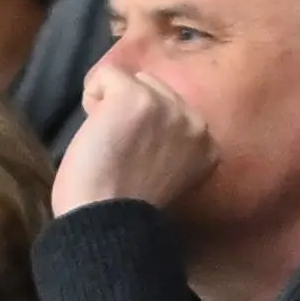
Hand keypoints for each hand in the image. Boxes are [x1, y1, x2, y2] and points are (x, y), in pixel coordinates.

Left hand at [53, 59, 219, 220]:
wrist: (106, 225)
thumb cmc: (124, 212)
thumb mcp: (168, 176)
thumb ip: (169, 145)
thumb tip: (142, 119)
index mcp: (208, 145)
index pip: (171, 109)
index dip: (145, 128)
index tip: (135, 160)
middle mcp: (195, 121)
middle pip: (153, 87)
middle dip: (129, 112)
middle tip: (118, 153)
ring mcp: (168, 106)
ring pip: (130, 80)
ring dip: (109, 106)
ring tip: (107, 144)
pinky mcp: (137, 97)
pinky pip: (104, 75)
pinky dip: (91, 98)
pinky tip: (94, 132)